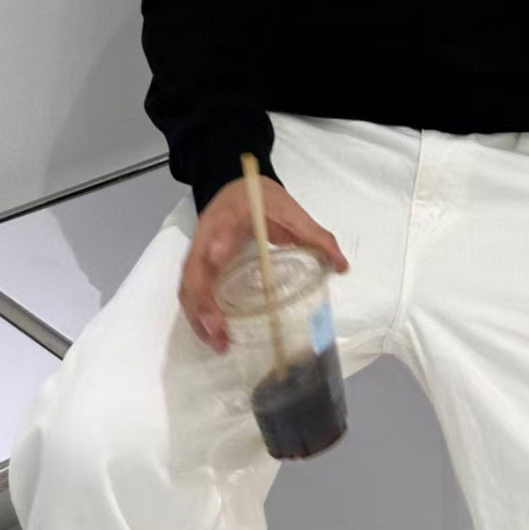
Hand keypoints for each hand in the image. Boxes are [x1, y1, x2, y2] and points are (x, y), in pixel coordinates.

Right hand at [177, 175, 349, 352]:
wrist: (237, 186)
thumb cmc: (261, 197)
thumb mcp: (289, 210)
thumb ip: (315, 235)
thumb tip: (341, 265)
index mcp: (230, 216)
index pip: (219, 231)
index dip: (217, 247)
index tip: (220, 261)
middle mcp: (207, 235)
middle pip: (194, 271)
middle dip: (202, 303)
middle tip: (220, 331)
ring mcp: (199, 250)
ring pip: (188, 287)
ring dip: (198, 317)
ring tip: (219, 343)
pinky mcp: (199, 264)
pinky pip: (192, 292)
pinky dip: (199, 314)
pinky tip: (214, 334)